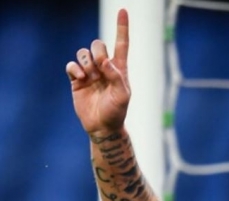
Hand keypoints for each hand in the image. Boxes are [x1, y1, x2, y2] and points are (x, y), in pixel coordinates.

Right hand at [66, 9, 129, 135]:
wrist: (102, 126)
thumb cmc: (117, 111)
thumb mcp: (123, 95)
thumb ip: (117, 77)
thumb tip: (106, 62)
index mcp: (119, 68)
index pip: (121, 44)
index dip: (122, 27)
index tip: (123, 10)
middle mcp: (104, 67)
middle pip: (98, 44)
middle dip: (98, 51)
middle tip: (100, 67)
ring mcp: (90, 73)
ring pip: (83, 52)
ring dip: (86, 61)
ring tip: (89, 76)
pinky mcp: (77, 80)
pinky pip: (71, 65)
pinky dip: (74, 68)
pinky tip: (80, 78)